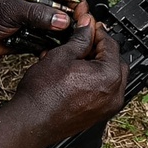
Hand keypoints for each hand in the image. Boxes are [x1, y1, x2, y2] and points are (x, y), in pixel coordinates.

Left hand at [0, 0, 86, 57]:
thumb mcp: (12, 9)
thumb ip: (38, 14)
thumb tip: (62, 20)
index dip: (73, 0)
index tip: (83, 12)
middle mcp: (34, 0)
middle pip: (61, 9)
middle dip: (70, 20)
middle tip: (79, 30)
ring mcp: (32, 19)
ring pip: (55, 27)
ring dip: (61, 35)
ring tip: (71, 43)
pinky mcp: (28, 36)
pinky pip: (45, 41)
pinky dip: (50, 47)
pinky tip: (55, 51)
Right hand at [12, 14, 127, 144]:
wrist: (31, 121)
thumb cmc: (43, 93)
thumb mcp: (62, 56)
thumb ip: (80, 39)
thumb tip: (88, 27)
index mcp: (109, 76)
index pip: (111, 45)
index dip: (98, 32)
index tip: (90, 26)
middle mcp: (114, 94)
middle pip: (115, 61)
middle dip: (101, 49)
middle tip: (85, 41)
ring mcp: (108, 107)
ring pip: (112, 78)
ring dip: (99, 65)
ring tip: (79, 58)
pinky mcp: (99, 115)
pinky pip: (105, 92)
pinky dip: (97, 81)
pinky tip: (79, 74)